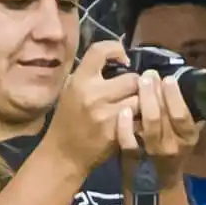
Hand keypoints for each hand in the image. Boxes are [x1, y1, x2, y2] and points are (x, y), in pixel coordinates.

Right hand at [45, 40, 138, 176]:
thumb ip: (89, 74)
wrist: (63, 155)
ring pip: (140, 100)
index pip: (100, 50)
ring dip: (142, 104)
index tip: (123, 59)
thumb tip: (114, 58)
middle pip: (132, 78)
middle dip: (136, 85)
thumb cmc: (67, 121)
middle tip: (134, 91)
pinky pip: (140, 120)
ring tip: (137, 108)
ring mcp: (106, 115)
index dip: (116, 49)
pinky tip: (136, 123)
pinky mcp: (117, 133)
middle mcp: (93, 94)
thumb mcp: (70, 91)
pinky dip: (140, 121)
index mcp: (79, 80)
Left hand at [117, 70, 203, 187]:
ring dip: (142, 101)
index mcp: (188, 137)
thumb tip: (182, 82)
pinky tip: (123, 110)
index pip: (182, 114)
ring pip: (148, 125)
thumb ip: (184, 113)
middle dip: (154, 91)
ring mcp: (152, 152)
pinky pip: (129, 141)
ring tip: (138, 83)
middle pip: (162, 116)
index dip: (174, 95)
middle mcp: (172, 146)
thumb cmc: (170, 149)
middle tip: (148, 75)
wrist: (156, 184)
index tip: (167, 79)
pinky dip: (125, 126)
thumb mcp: (183, 133)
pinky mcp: (134, 158)